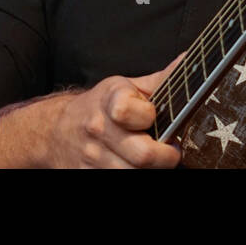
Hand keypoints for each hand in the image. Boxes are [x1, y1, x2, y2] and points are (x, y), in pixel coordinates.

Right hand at [45, 53, 185, 167]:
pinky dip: (133, 175)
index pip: (128, 111)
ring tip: (153, 158)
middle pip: (143, 155)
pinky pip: (119, 182)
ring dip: (150, 170)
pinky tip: (133, 165)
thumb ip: (161, 80)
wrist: (57, 129)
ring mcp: (92, 156)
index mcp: (110, 100)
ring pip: (133, 174)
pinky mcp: (86, 175)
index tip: (157, 118)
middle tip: (171, 150)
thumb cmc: (101, 106)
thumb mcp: (126, 86)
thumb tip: (188, 62)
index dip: (150, 117)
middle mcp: (99, 129)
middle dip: (166, 157)